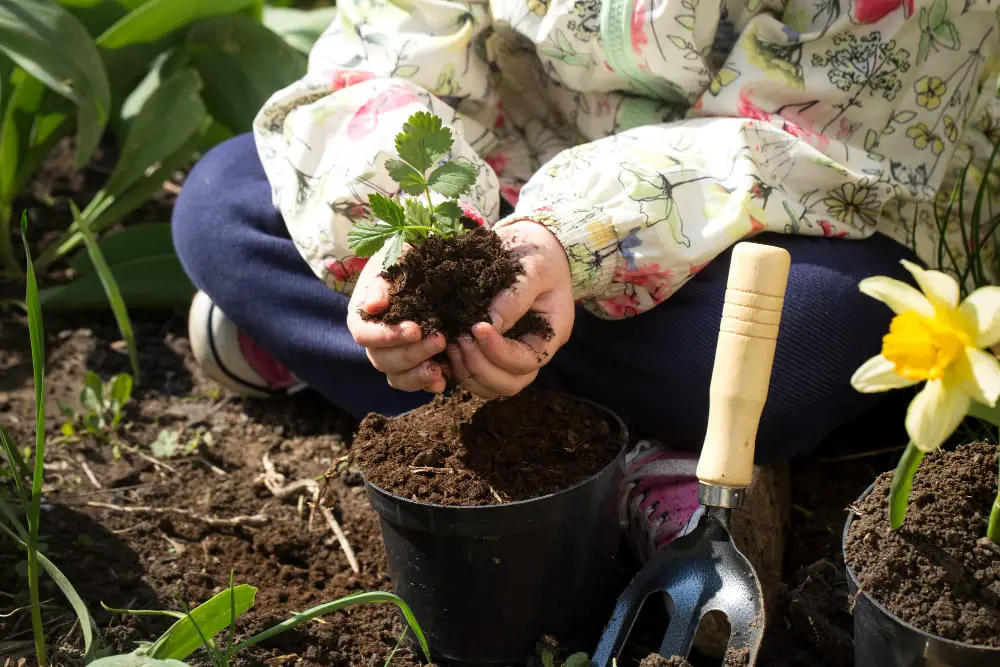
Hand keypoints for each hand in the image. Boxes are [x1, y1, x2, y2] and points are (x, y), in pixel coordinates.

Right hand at [347, 246, 446, 392]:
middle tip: (440, 339)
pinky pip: (414, 383)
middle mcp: (375, 341)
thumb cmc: (407, 259)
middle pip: (381, 360)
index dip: (387, 336)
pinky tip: (443, 380)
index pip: (364, 334)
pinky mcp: (414, 365)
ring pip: (396, 377)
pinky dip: (427, 384)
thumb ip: (383, 281)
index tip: (415, 330)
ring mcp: (394, 355)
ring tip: (439, 366)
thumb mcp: (394, 259)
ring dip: (417, 374)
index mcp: (363, 316)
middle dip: (411, 354)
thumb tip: (373, 306)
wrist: (428, 267)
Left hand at [448, 220, 574, 397]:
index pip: (527, 361)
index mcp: (550, 335)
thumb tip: (489, 324)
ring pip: (490, 386)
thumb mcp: (534, 268)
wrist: (529, 245)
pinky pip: (475, 374)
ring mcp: (511, 354)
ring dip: (466, 371)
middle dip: (480, 367)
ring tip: (450, 344)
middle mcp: (531, 351)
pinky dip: (457, 368)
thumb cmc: (538, 254)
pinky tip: (443, 348)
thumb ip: (515, 296)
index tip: (476, 327)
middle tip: (459, 340)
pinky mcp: (490, 350)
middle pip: (509, 384)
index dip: (499, 352)